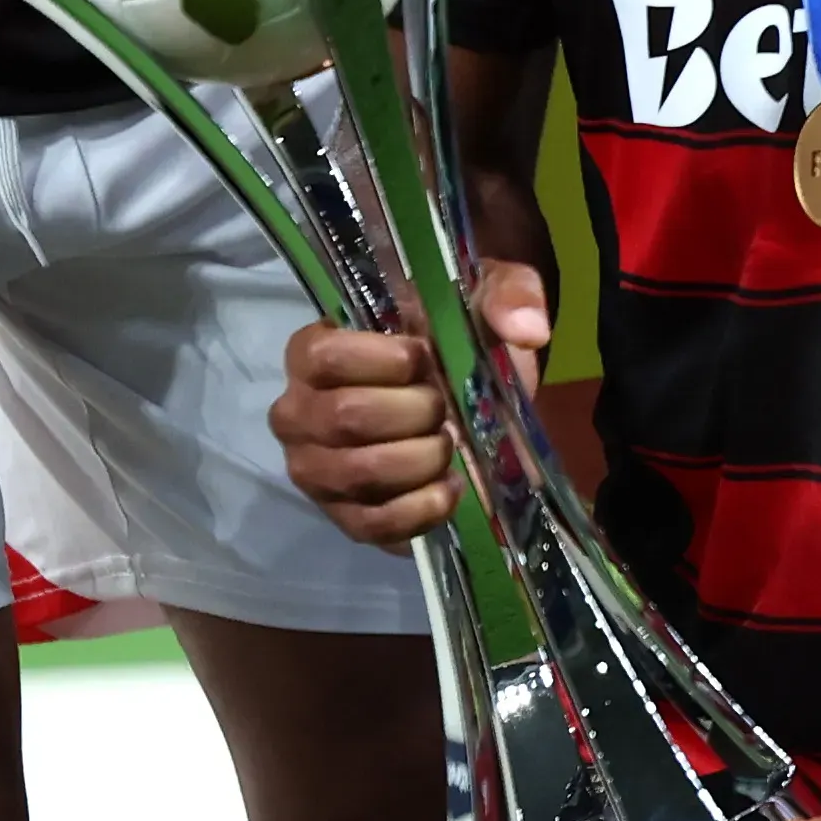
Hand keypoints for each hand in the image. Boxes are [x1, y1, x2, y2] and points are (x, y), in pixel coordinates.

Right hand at [273, 253, 543, 544]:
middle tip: (445, 407)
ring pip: (361, 472)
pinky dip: (421, 510)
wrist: (452, 398)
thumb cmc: (450, 340)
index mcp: (309, 352)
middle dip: (417, 412)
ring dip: (422, 459)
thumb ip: (507, 294)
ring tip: (449, 444)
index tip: (427, 358)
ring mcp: (312, 471)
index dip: (389, 362)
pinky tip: (449, 488)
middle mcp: (294, 413)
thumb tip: (526, 327)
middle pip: (348, 417)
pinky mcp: (342, 517)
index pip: (327, 358)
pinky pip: (374, 525)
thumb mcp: (483, 298)